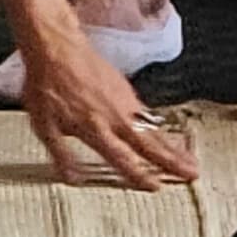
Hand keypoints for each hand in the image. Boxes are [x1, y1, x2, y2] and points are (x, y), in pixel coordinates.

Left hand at [14, 36, 199, 192]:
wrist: (58, 48)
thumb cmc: (47, 85)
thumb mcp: (44, 126)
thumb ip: (61, 154)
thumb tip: (71, 179)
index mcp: (95, 129)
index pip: (122, 158)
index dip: (140, 175)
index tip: (156, 187)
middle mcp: (116, 117)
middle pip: (150, 145)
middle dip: (172, 162)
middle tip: (192, 173)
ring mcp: (125, 102)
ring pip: (154, 129)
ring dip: (174, 146)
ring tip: (190, 159)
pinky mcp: (127, 90)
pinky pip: (149, 114)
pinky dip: (162, 128)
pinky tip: (169, 135)